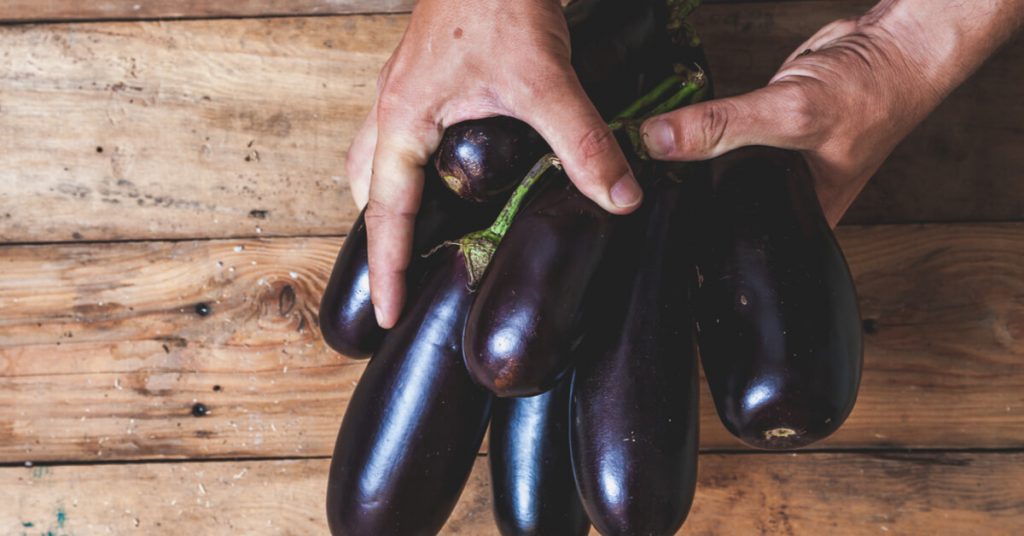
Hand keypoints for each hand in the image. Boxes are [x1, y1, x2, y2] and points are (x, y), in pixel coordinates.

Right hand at [347, 0, 641, 328]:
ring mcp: (404, 87)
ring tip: (418, 233)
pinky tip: (446, 169)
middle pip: (366, 188)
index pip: (386, 214)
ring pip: (375, 157)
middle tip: (400, 276)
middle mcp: (392, 107)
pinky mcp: (425, 73)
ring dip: (388, 198)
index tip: (385, 314)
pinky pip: (398, 131)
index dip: (388, 269)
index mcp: (404, 120)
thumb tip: (619, 199)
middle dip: (380, 236)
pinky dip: (408, 164)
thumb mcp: (545, 79)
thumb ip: (581, 143)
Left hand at [640, 0, 1023, 226]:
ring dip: (688, 165)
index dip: (694, 235)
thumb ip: (724, 127)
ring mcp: (770, 169)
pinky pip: (717, 143)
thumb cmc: (871, 93)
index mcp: (798, 219)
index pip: (735, 244)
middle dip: (684, 198)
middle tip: (642, 189)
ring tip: (654, 161)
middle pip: (719, 209)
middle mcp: (781, 199)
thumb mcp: (792, 113)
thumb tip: (660, 140)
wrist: (890, 48)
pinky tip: (676, 135)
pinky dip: (699, 136)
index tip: (649, 221)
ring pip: (714, 176)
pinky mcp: (758, 137)